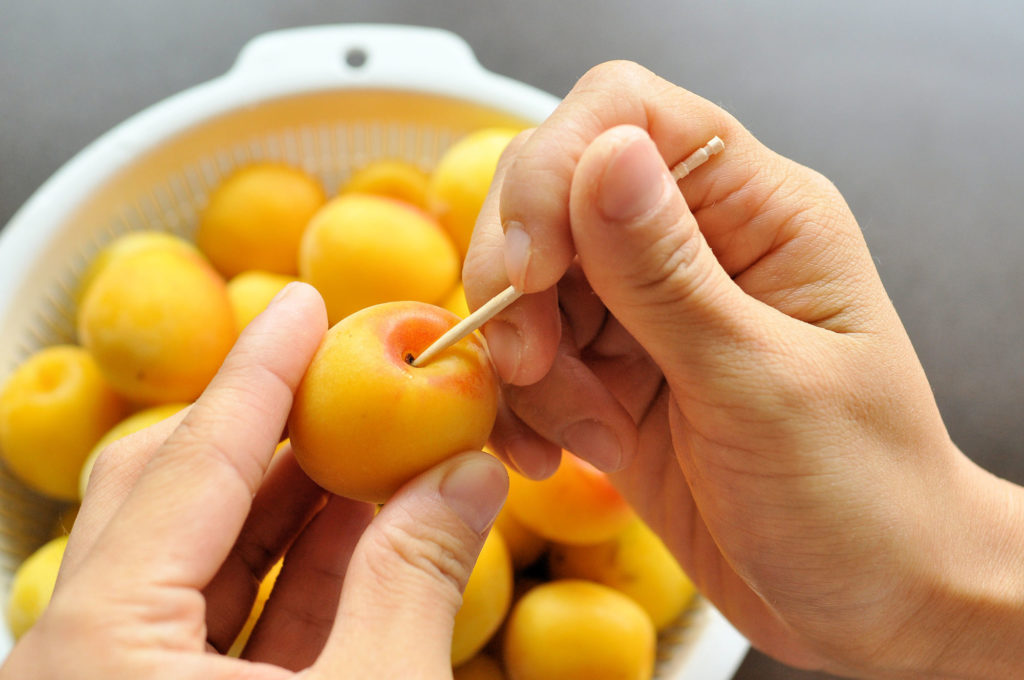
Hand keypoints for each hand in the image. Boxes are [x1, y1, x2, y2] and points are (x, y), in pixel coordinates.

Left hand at [1, 282, 508, 679]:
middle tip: (349, 379)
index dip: (260, 373)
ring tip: (378, 456)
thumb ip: (416, 577)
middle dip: (273, 432)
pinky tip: (362, 539)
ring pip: (195, 560)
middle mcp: (81, 657)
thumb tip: (471, 472)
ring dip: (294, 505)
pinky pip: (215, 620)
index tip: (305, 305)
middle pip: (170, 494)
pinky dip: (294, 575)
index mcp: (98, 644)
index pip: (191, 463)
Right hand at [464, 61, 1023, 676]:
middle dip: (521, 285)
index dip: (555, 170)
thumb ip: (669, 275)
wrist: (874, 599)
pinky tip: (553, 456)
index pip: (627, 116)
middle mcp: (695, 245)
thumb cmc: (864, 495)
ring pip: (526, 288)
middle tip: (532, 366)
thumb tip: (604, 154)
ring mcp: (646, 313)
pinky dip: (520, 408)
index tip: (530, 270)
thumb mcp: (763, 385)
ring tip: (587, 438)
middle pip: (551, 198)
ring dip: (528, 367)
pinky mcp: (611, 376)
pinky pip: (527, 361)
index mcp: (758, 212)